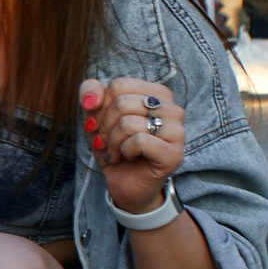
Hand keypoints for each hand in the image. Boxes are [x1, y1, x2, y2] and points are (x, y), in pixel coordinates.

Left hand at [83, 75, 184, 214]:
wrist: (126, 184)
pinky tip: (127, 157)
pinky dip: (124, 151)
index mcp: (157, 93)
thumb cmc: (115, 146)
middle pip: (121, 102)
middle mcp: (172, 108)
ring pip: (128, 122)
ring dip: (112, 141)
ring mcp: (177, 131)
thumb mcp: (96, 116)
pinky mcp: (174, 154)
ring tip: (116, 151)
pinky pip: (139, 141)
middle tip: (107, 141)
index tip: (102, 124)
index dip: (101, 106)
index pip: (118, 85)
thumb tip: (90, 97)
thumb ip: (90, 94)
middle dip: (104, 126)